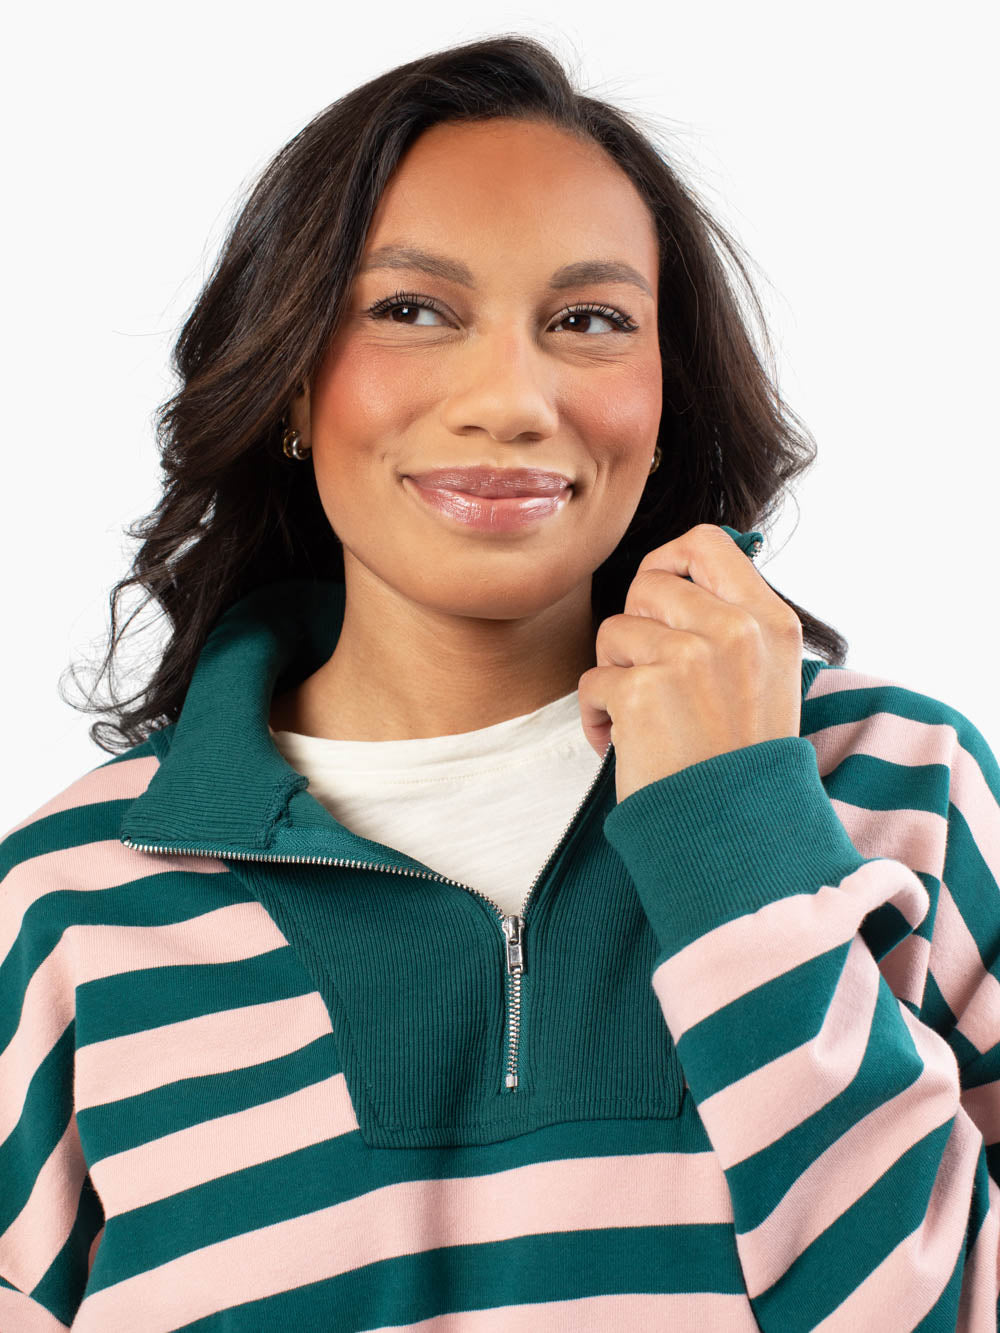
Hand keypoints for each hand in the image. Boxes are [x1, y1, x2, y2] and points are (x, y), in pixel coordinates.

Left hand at [578, 523, 803, 803]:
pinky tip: (625, 746)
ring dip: (616, 674)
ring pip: (613, 630)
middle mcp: (734, 630)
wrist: (738, 837)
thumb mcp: (768, 675)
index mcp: (771, 620)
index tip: (658, 598)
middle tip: (652, 676)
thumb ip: (732, 620)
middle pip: (648, 584)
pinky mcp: (642, 692)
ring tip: (645, 718)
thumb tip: (674, 571)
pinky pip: (592, 681)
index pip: (707, 542)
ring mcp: (688, 659)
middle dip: (637, 628)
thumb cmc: (742, 761)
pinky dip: (598, 716)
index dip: (669, 561)